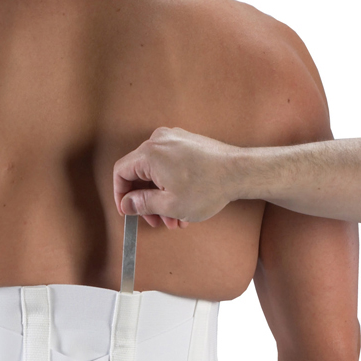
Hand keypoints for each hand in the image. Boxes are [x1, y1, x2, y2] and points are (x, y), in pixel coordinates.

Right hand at [112, 127, 246, 227]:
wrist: (240, 172)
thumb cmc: (208, 187)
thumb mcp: (169, 205)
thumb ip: (142, 204)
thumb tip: (127, 204)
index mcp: (149, 153)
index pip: (121, 172)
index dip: (121, 195)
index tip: (128, 210)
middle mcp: (158, 141)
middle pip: (139, 173)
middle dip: (147, 201)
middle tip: (157, 220)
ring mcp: (174, 139)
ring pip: (156, 171)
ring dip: (162, 196)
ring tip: (176, 218)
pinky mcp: (186, 142)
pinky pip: (169, 164)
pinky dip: (171, 184)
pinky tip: (184, 203)